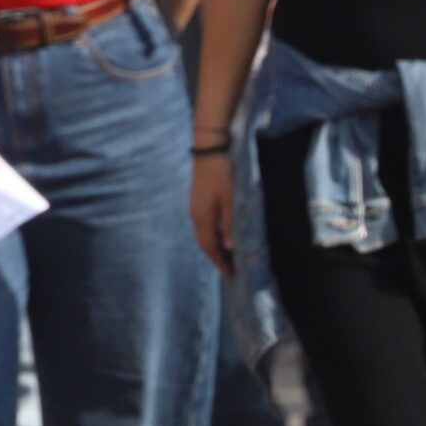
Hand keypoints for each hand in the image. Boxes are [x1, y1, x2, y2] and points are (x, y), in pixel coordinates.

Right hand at [189, 153, 235, 273]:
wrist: (208, 152)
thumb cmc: (222, 176)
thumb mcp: (230, 201)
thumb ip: (229, 224)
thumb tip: (229, 246)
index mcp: (202, 217)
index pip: (210, 246)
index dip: (219, 261)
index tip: (230, 273)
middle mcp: (195, 215)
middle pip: (204, 242)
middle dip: (215, 256)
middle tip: (230, 267)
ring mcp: (194, 208)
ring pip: (203, 234)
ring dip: (213, 246)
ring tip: (227, 254)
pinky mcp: (197, 202)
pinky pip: (203, 225)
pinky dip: (212, 234)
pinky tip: (222, 234)